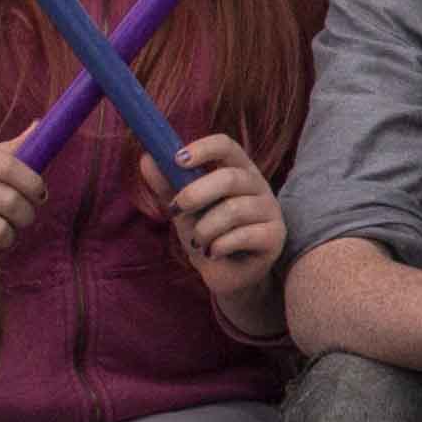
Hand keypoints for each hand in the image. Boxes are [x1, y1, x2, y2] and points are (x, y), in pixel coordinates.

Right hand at [0, 137, 45, 250]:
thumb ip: (10, 150)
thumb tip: (39, 126)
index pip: (9, 167)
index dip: (33, 183)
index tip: (40, 193)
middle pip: (10, 201)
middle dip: (26, 213)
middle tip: (21, 215)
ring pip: (1, 230)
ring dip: (10, 235)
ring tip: (0, 228)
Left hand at [152, 133, 286, 334]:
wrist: (227, 275)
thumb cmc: (208, 235)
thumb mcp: (184, 209)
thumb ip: (168, 184)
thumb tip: (147, 159)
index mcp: (238, 170)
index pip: (226, 146)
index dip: (203, 149)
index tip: (177, 160)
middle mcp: (259, 186)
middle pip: (230, 178)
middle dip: (195, 193)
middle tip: (175, 209)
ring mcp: (271, 211)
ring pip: (234, 210)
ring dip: (205, 229)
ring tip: (197, 242)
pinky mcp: (275, 237)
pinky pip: (244, 235)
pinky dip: (220, 246)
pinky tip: (214, 254)